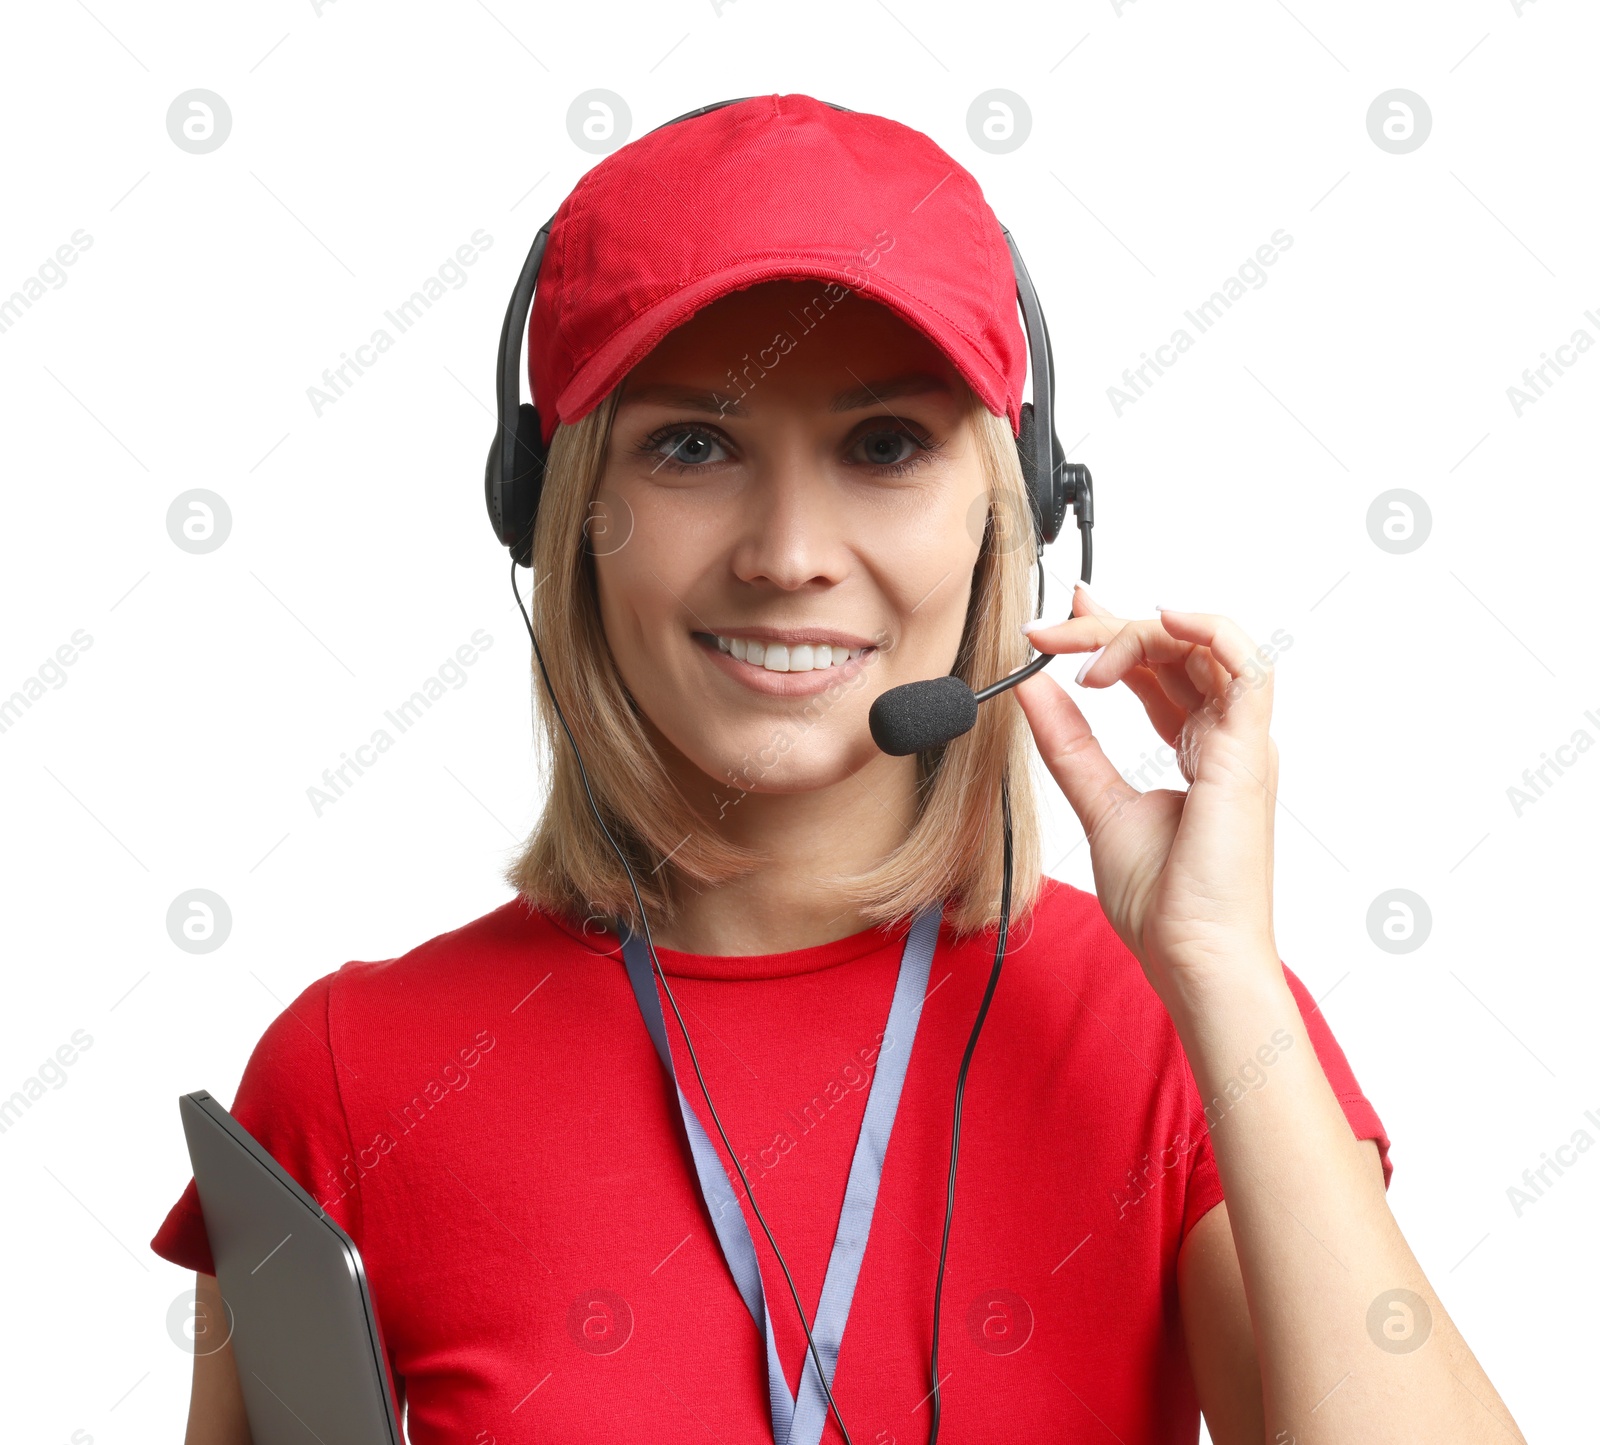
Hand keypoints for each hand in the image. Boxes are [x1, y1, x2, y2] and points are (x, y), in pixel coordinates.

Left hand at [1013, 584, 1282, 1008]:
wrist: (1192, 956)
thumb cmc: (1163, 903)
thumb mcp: (1097, 804)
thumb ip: (1069, 744)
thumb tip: (1031, 689)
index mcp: (1200, 750)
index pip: (1161, 667)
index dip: (1113, 633)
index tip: (1058, 621)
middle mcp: (1226, 738)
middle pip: (1173, 650)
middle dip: (1104, 628)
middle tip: (1044, 634)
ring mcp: (1241, 741)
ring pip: (1201, 645)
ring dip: (1135, 631)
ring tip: (1079, 652)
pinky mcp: (1247, 751)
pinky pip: (1246, 665)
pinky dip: (1208, 629)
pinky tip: (1160, 617)